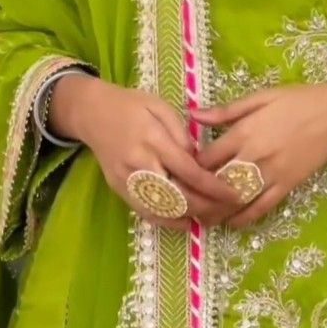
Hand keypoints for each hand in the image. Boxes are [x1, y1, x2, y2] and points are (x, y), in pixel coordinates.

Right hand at [52, 74, 239, 229]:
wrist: (92, 113)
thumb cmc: (131, 105)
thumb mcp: (160, 106)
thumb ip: (180, 132)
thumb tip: (198, 157)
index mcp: (153, 139)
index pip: (188, 170)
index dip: (213, 186)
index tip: (234, 194)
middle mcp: (139, 163)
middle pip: (177, 195)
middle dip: (206, 207)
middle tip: (228, 210)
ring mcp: (127, 180)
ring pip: (162, 209)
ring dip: (190, 217)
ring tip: (214, 217)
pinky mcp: (119, 190)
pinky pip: (146, 212)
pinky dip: (168, 221)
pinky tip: (187, 222)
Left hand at [192, 82, 326, 228]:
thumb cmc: (296, 100)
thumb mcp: (260, 98)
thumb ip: (226, 111)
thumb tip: (193, 115)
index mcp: (244, 132)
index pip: (207, 158)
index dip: (189, 167)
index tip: (181, 171)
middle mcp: (254, 157)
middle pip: (216, 184)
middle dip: (197, 196)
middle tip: (183, 203)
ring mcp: (271, 175)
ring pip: (236, 201)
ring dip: (216, 213)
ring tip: (200, 218)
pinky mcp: (286, 187)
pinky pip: (261, 208)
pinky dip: (243, 219)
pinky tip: (230, 223)